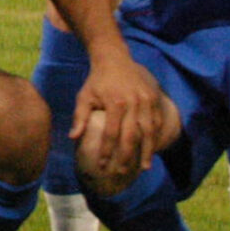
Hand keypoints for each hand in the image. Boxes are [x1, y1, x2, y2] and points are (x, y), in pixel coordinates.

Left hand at [68, 52, 159, 191]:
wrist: (115, 58)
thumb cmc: (97, 81)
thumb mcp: (84, 96)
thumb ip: (80, 117)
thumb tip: (73, 137)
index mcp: (115, 103)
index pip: (111, 134)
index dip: (108, 152)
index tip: (103, 166)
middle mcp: (133, 102)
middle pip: (132, 136)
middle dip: (127, 157)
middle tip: (122, 172)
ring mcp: (146, 100)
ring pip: (149, 131)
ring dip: (147, 151)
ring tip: (143, 167)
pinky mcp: (153, 98)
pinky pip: (157, 121)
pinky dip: (156, 136)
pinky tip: (152, 149)